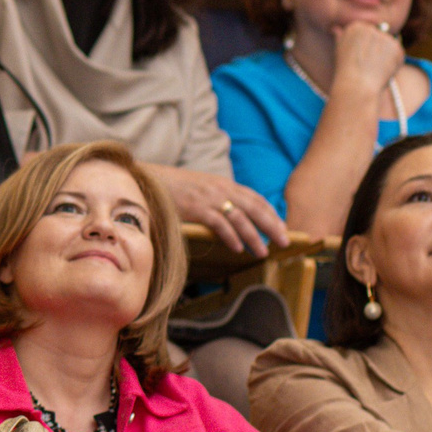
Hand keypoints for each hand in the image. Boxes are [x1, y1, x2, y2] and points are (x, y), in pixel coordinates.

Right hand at [152, 164, 287, 257]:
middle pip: (255, 208)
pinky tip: (238, 248)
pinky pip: (219, 224)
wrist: (146, 179)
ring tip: (263, 252)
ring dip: (254, 236)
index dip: (271, 213)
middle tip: (285, 242)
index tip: (281, 227)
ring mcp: (208, 198)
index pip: (255, 198)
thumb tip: (230, 213)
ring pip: (240, 218)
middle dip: (272, 226)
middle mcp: (220, 189)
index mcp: (223, 183)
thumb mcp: (199, 186)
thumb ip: (216, 197)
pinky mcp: (195, 208)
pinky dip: (231, 236)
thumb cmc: (171, 187)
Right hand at [329, 16, 407, 101]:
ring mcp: (384, 37)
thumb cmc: (346, 71)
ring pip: (389, 44)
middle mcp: (370, 28)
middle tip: (367, 64)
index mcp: (355, 26)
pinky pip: (397, 53)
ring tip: (374, 68)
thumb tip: (336, 28)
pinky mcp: (396, 46)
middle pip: (378, 36)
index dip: (364, 46)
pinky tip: (383, 70)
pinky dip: (394, 62)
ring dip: (385, 55)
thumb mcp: (339, 50)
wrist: (357, 84)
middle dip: (376, 48)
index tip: (359, 57)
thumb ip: (342, 37)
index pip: (366, 31)